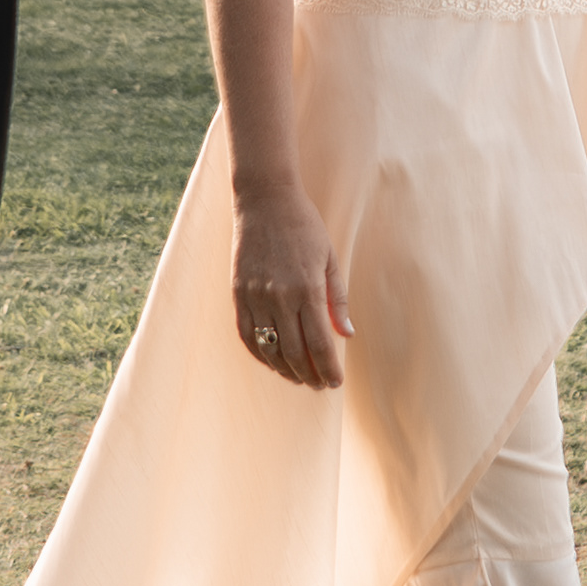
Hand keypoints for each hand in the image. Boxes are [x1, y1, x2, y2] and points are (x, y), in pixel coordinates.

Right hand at [231, 194, 349, 394]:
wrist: (265, 201)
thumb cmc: (304, 226)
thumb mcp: (330, 258)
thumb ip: (338, 299)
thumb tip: (347, 334)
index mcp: (307, 289)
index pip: (319, 343)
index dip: (328, 368)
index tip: (335, 382)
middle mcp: (279, 297)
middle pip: (294, 352)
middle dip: (309, 375)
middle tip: (319, 385)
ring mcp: (255, 296)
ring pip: (268, 348)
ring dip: (284, 369)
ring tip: (298, 378)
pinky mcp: (239, 293)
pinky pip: (246, 334)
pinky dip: (259, 353)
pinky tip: (272, 361)